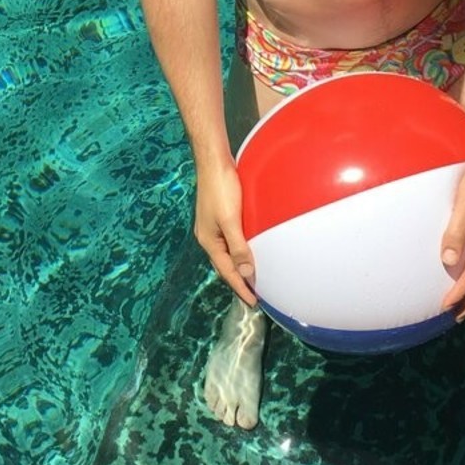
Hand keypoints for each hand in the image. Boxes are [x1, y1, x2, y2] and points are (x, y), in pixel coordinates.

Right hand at [194, 161, 256, 305]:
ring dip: (239, 265)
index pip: (227, 271)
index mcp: (209, 241)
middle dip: (239, 280)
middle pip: (225, 265)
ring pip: (228, 253)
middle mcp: (209, 236)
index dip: (241, 287)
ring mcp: (214, 226)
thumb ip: (239, 246)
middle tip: (254, 295)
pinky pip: (231, 240)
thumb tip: (246, 271)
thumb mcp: (231, 220)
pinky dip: (240, 249)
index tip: (253, 302)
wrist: (214, 161)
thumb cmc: (221, 188)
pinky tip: (249, 248)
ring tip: (252, 277)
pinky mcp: (220, 215)